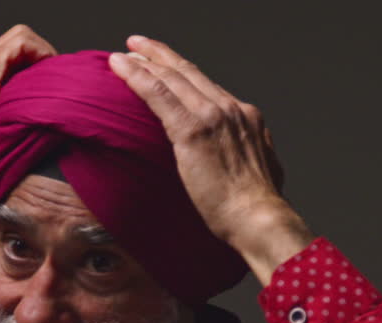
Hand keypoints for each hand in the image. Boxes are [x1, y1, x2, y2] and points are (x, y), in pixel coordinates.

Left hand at [109, 36, 311, 281]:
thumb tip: (239, 159)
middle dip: (161, 55)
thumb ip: (246, 155)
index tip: (167, 66)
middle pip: (189, 72)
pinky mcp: (192, 130)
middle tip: (138, 45)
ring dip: (144, 61)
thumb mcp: (260, 170)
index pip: (208, 86)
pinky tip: (120, 68)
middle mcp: (231, 108)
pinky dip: (137, 77)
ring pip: (172, 77)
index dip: (183, 73)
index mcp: (246, 117)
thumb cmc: (255, 209)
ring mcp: (212, 116)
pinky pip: (158, 94)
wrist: (258, 218)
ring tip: (123, 54)